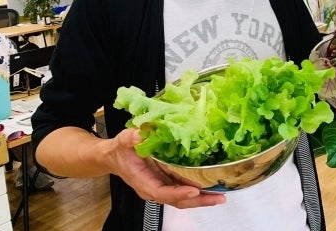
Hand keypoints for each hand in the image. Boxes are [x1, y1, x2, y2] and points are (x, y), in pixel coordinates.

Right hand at [106, 128, 226, 208]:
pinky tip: (213, 187)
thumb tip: (140, 134)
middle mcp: (154, 189)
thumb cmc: (120, 151)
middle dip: (199, 201)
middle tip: (218, 197)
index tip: (194, 190)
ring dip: (202, 198)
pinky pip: (185, 189)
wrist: (115, 157)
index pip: (161, 192)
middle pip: (178, 200)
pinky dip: (199, 191)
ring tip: (220, 195)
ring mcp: (163, 187)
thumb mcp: (123, 141)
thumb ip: (131, 138)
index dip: (178, 193)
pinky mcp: (169, 182)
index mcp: (143, 182)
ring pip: (184, 198)